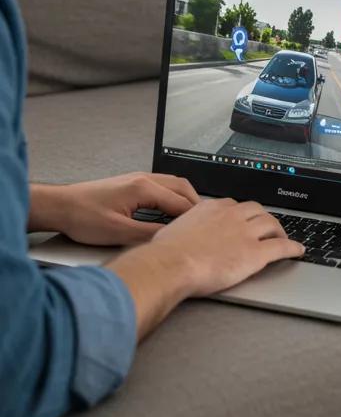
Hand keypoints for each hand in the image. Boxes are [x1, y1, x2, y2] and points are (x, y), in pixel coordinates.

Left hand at [34, 173, 201, 245]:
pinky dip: (172, 197)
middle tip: (203, 223)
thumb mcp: (118, 232)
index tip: (205, 230)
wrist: (59, 206)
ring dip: (184, 199)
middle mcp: (144, 178)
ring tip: (190, 218)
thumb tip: (171, 238)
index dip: (194, 218)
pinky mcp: (131, 183)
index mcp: (144, 188)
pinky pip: (162, 186)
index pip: (181, 202)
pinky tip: (169, 210)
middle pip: (183, 187)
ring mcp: (138, 178)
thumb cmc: (82, 217)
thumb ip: (149, 234)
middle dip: (196, 205)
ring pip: (173, 184)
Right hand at [148, 198, 305, 297]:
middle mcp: (232, 216)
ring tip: (283, 237)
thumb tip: (178, 235)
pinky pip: (281, 247)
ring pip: (272, 224)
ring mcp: (246, 233)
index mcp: (212, 208)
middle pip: (257, 210)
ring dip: (280, 230)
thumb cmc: (165, 252)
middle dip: (264, 218)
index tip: (245, 219)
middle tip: (267, 227)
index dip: (243, 213)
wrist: (171, 264)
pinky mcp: (255, 253)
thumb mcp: (173, 230)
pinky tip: (298, 250)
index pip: (235, 205)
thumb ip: (184, 229)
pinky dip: (292, 248)